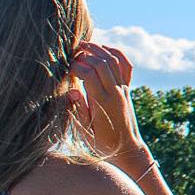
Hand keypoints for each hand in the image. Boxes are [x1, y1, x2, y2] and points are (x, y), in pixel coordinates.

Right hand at [68, 42, 148, 165]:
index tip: (66, 69)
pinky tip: (104, 49)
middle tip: (72, 52)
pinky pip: (126, 65)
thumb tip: (71, 90)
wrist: (127, 149)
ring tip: (84, 45)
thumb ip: (77, 110)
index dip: (76, 67)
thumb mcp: (84, 132)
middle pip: (102, 63)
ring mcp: (123, 89)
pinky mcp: (128, 89)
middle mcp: (115, 93)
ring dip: (99, 49)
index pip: (89, 74)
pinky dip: (116, 53)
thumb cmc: (101, 144)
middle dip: (86, 53)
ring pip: (114, 60)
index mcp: (102, 103)